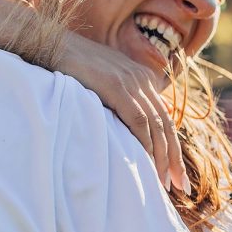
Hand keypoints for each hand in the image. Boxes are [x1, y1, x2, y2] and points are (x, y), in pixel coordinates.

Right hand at [55, 33, 189, 194]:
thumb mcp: (102, 82)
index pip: (164, 118)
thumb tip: (125, 129)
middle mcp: (142, 78)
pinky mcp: (116, 86)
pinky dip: (145, 143)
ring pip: (156, 126)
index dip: (172, 148)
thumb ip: (118, 100)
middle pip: (166, 125)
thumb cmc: (70, 68)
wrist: (51, 45)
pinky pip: (138, 121)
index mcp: (142, 77)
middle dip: (174, 158)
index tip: (175, 174)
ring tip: (164, 182)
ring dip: (162, 156)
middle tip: (179, 187)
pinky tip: (147, 162)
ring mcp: (131, 81)